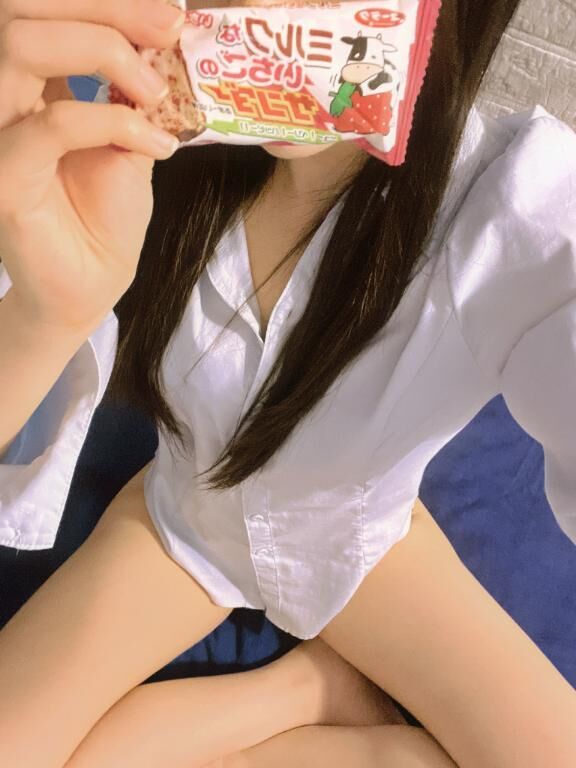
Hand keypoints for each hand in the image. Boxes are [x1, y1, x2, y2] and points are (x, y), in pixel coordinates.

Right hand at [0, 0, 184, 333]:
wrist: (92, 285)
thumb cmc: (105, 220)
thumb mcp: (129, 142)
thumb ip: (133, 94)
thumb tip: (161, 40)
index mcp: (28, 84)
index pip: (43, 11)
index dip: (105, 2)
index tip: (168, 14)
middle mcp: (2, 99)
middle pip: (21, 9)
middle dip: (104, 7)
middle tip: (167, 26)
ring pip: (20, 45)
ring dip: (102, 50)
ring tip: (156, 91)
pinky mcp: (5, 178)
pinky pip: (52, 124)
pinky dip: (113, 123)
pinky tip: (158, 146)